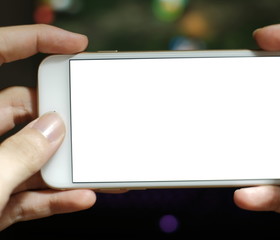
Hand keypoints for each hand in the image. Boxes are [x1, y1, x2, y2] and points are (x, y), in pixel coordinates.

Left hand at [0, 25, 95, 229]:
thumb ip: (18, 155)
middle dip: (61, 117)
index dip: (35, 41)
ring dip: (65, 166)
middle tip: (88, 121)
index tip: (72, 45)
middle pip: (26, 111)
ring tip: (92, 168)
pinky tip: (79, 197)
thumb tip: (52, 130)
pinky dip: (55, 197)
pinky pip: (32, 193)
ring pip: (34, 156)